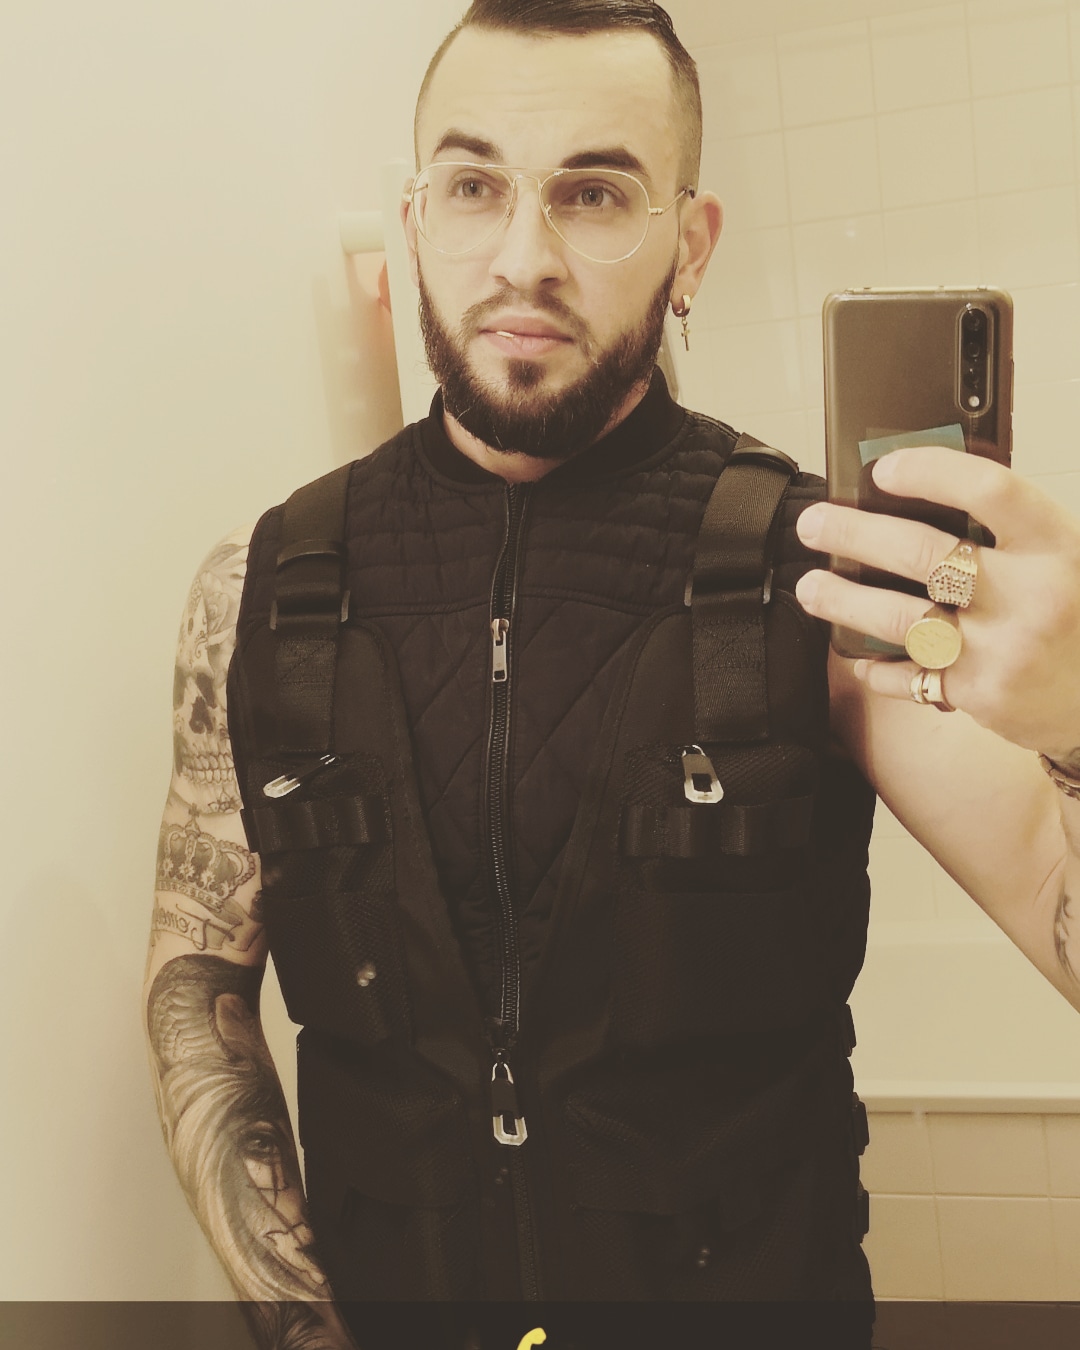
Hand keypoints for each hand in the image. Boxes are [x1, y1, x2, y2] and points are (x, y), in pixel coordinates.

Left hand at [793, 446, 1079, 763]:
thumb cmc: (1075, 615)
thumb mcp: (1063, 559)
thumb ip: (1007, 532)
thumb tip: (922, 488)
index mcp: (1057, 545)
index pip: (990, 490)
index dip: (931, 471)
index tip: (882, 469)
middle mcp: (1030, 595)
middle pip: (922, 553)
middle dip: (854, 535)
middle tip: (813, 525)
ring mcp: (1002, 648)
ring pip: (899, 617)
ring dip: (844, 600)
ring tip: (810, 587)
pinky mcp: (981, 694)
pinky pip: (910, 677)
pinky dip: (876, 667)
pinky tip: (856, 654)